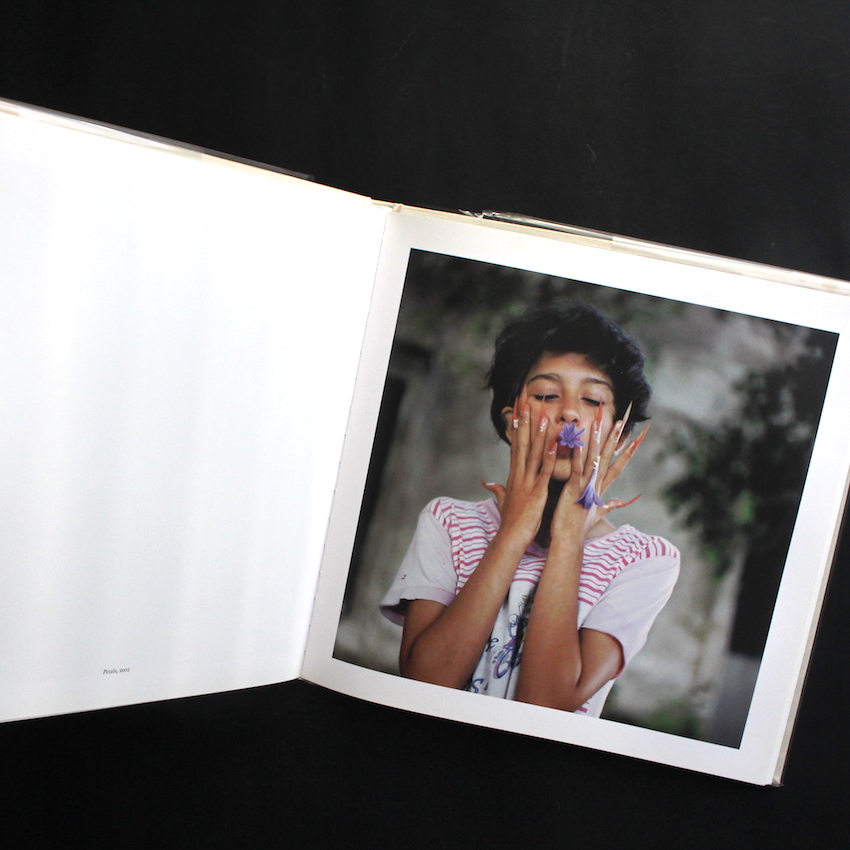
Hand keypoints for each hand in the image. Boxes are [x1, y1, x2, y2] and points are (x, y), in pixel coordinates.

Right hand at [482, 391, 556, 546]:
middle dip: (525, 420)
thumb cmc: (510, 522)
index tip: (520, 409)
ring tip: (543, 413)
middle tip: (527, 400)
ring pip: (533, 452)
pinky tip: (556, 443)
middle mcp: (519, 474)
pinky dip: (549, 456)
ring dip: (538, 432)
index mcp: (515, 475)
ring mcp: (528, 481)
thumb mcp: (503, 501)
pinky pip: (544, 470)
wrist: (510, 538)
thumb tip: (487, 483)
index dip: (518, 426)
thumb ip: (498, 490)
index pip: (516, 444)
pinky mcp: (537, 491)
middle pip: (522, 442)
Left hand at [553, 403, 647, 536]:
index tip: (636, 434)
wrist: (569, 541)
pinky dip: (578, 455)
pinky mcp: (574, 489)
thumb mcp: (597, 514)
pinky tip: (579, 441)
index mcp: (601, 487)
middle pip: (610, 457)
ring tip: (601, 422)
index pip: (618, 464)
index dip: (627, 449)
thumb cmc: (579, 528)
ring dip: (597, 440)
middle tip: (623, 419)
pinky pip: (577, 469)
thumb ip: (609, 504)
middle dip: (617, 438)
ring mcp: (587, 486)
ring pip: (594, 458)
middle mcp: (597, 484)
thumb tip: (622, 501)